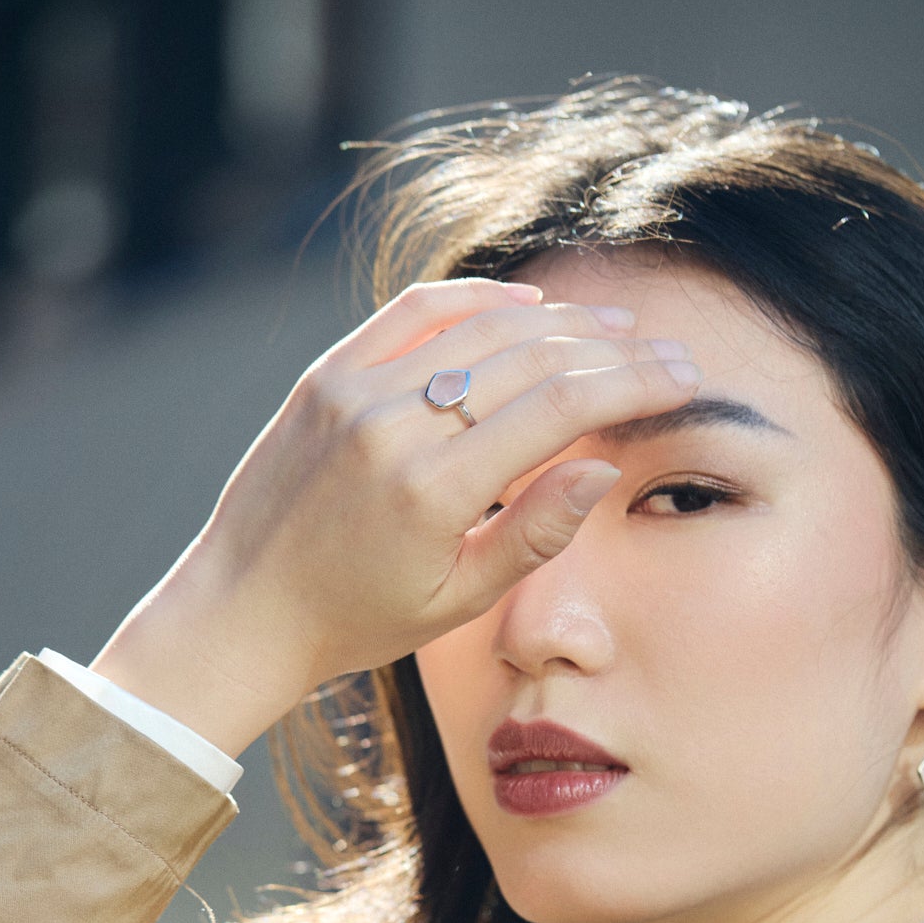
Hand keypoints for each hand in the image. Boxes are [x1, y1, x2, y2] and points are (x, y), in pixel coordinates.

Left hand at [92, 278, 701, 754]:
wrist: (241, 609)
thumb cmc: (353, 621)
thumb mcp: (455, 602)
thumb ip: (534, 533)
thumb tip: (603, 468)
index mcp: (432, 490)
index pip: (561, 408)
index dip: (632, 384)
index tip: (682, 377)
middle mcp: (392, 426)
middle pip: (531, 359)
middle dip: (611, 352)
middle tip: (664, 352)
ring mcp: (353, 390)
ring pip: (479, 327)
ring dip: (558, 322)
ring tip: (612, 328)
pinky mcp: (326, 375)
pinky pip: (414, 312)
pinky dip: (477, 301)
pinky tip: (528, 307)